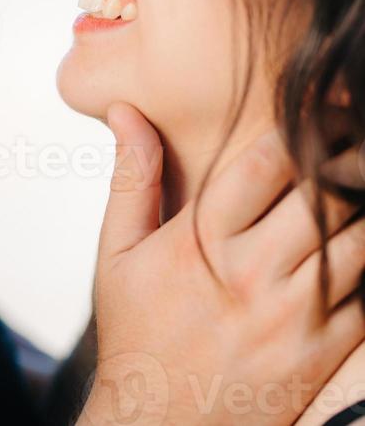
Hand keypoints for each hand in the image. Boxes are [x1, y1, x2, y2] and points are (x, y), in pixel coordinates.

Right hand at [77, 103, 364, 425]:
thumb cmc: (137, 331)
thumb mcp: (117, 252)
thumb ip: (130, 176)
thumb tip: (124, 109)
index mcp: (202, 240)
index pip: (268, 161)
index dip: (304, 123)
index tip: (322, 103)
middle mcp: (251, 273)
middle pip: (324, 194)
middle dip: (348, 155)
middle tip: (355, 133)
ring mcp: (292, 317)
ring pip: (359, 241)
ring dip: (364, 204)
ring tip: (360, 180)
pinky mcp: (321, 354)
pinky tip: (358, 239)